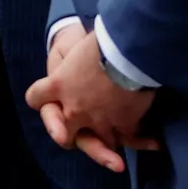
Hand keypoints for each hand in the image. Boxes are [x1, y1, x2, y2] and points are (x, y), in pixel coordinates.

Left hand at [25, 31, 159, 173]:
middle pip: (63, 135)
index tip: (50, 98)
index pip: (35, 98)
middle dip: (70, 136)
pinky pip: (129, 139)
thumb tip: (79, 58)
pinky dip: (141, 139)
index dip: (42, 99)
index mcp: (57, 85)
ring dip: (107, 144)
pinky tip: (152, 140)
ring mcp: (98, 120)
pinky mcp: (124, 125)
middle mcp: (74, 108)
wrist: (128, 50)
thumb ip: (72, 66)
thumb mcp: (77, 50)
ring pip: (99, 143)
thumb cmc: (101, 41)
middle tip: (79, 133)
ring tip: (117, 146)